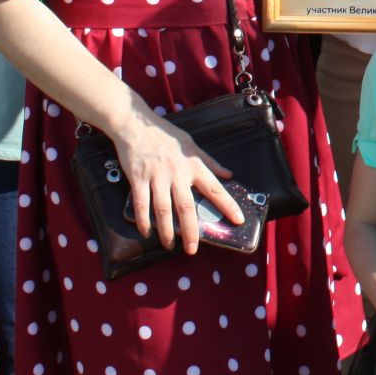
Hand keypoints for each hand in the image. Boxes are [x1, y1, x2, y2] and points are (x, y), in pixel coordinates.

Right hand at [111, 111, 238, 254]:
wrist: (137, 125)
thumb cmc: (166, 135)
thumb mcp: (192, 145)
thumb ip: (210, 162)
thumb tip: (229, 175)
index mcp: (193, 165)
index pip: (214, 188)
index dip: (227, 205)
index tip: (237, 220)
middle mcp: (177, 173)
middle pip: (186, 206)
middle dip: (191, 230)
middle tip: (193, 249)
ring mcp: (156, 177)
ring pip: (163, 210)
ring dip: (166, 231)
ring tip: (170, 245)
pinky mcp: (138, 178)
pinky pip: (141, 204)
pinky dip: (143, 221)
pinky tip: (147, 233)